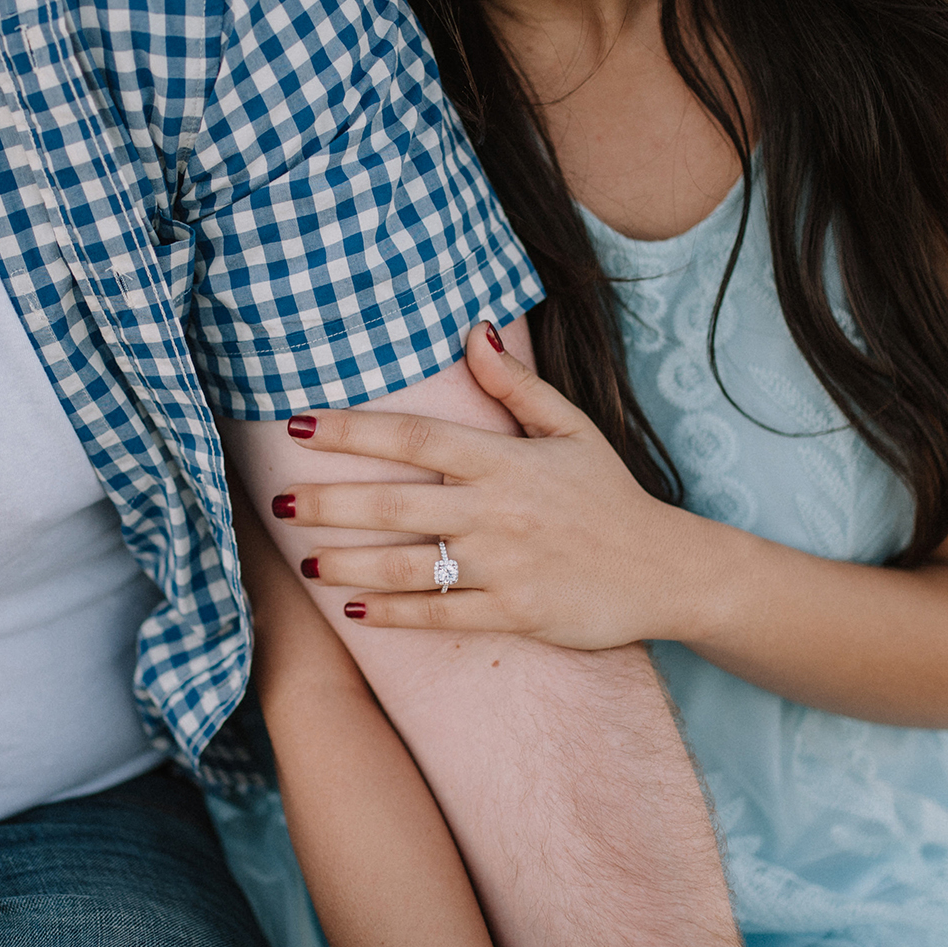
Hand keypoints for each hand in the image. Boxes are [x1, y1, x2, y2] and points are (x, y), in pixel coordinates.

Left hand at [276, 324, 699, 649]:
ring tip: (305, 561)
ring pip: (406, 564)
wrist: (666, 570)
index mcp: (505, 460)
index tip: (299, 425)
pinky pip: (440, 615)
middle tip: (280, 501)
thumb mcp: (572, 429)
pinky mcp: (515, 614)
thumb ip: (515, 385)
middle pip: (393, 501)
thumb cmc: (610, 496)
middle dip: (329, 501)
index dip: (351, 429)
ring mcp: (505, 566)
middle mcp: (497, 511)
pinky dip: (393, 614)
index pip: (412, 436)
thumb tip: (473, 331)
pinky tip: (353, 612)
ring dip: (348, 564)